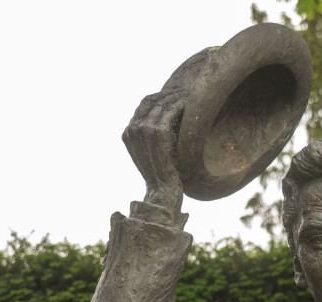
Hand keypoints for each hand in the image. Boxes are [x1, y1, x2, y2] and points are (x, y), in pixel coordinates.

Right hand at [122, 49, 209, 221]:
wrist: (164, 191)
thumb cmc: (164, 173)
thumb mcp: (153, 151)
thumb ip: (152, 133)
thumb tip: (166, 113)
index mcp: (127, 133)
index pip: (144, 104)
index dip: (161, 97)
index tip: (177, 95)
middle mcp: (132, 130)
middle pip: (152, 100)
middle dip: (170, 94)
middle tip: (188, 91)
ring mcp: (142, 131)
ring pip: (162, 104)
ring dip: (178, 97)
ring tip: (194, 94)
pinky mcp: (156, 133)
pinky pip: (170, 111)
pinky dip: (182, 105)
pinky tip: (194, 103)